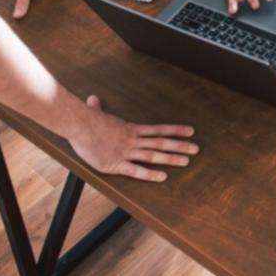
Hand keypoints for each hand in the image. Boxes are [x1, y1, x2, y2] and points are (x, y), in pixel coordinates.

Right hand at [68, 95, 198, 180]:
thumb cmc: (85, 120)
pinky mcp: (115, 164)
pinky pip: (136, 170)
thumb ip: (96, 107)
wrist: (79, 125)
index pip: (157, 130)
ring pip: (152, 155)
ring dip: (170, 158)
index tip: (190, 131)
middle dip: (179, 146)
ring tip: (186, 161)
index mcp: (130, 129)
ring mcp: (125, 152)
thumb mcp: (94, 112)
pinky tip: (162, 177)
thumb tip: (92, 99)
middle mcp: (132, 140)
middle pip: (160, 143)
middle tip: (196, 149)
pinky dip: (150, 174)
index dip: (175, 131)